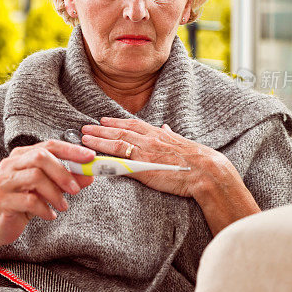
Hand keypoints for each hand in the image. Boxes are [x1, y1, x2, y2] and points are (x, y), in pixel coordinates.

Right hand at [0, 141, 95, 245]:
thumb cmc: (24, 201)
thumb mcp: (49, 189)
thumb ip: (68, 180)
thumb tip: (89, 175)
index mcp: (23, 155)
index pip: (50, 145)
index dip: (71, 150)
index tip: (90, 158)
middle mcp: (11, 164)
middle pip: (40, 157)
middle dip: (63, 173)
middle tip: (75, 189)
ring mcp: (4, 181)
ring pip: (35, 177)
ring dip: (55, 193)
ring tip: (63, 206)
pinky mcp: (2, 200)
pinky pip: (29, 201)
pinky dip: (45, 209)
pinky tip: (50, 215)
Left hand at [80, 117, 218, 197]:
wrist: (206, 172)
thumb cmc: (198, 160)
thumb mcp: (183, 142)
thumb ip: (171, 134)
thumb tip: (166, 128)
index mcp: (159, 134)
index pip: (133, 124)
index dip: (116, 122)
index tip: (103, 120)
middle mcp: (150, 140)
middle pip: (120, 131)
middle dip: (101, 129)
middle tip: (85, 127)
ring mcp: (145, 153)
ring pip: (116, 143)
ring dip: (99, 140)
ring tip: (85, 138)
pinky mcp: (143, 168)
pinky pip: (120, 162)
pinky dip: (106, 159)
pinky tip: (96, 159)